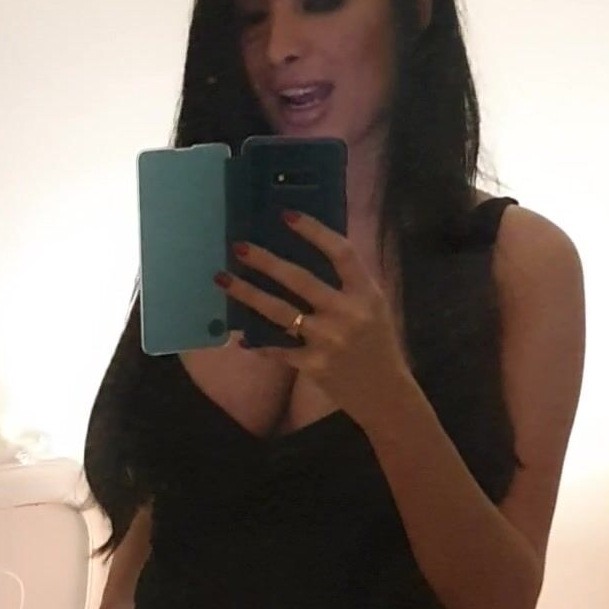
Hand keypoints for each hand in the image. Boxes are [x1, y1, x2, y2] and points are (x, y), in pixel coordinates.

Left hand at [216, 210, 410, 429]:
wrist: (385, 393)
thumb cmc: (377, 343)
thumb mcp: (375, 306)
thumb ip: (349, 282)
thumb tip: (312, 248)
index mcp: (366, 294)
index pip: (340, 253)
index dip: (314, 231)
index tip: (286, 215)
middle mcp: (347, 314)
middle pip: (300, 280)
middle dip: (266, 261)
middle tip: (239, 247)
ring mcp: (328, 341)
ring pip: (279, 312)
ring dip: (247, 294)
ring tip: (223, 279)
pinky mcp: (313, 366)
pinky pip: (277, 349)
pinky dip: (257, 342)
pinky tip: (239, 335)